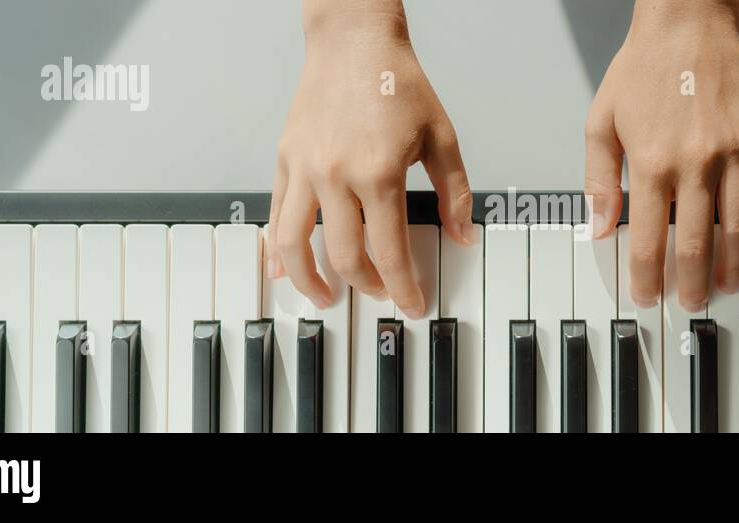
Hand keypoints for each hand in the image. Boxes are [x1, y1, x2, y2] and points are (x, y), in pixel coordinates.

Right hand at [269, 0, 473, 318]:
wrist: (353, 42)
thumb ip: (454, 192)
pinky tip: (283, 266)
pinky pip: (276, 215)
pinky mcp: (286, 159)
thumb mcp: (441, 136)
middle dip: (368, 285)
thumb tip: (462, 235)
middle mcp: (336, 175)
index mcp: (379, 172)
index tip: (412, 304)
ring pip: (296, 244)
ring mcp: (305, 169)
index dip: (402, 287)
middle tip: (382, 294)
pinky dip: (277, 247)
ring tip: (325, 296)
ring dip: (310, 280)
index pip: (389, 251)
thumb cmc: (397, 82)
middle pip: (346, 255)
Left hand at [583, 0, 738, 311]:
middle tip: (691, 303)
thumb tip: (599, 228)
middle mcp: (694, 163)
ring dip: (734, 264)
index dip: (646, 277)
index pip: (648, 240)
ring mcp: (732, 152)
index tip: (646, 295)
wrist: (686, 24)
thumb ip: (599, 180)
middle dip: (692, 284)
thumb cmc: (641, 69)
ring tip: (727, 285)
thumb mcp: (601, 122)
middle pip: (697, 245)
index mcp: (651, 163)